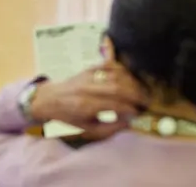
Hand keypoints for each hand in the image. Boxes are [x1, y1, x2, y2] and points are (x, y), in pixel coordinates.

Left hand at [30, 62, 147, 138]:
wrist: (48, 99)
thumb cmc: (68, 118)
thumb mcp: (86, 130)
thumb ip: (109, 128)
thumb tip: (129, 122)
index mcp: (84, 105)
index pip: (113, 104)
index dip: (130, 108)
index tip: (139, 113)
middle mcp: (87, 88)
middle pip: (117, 87)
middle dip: (136, 94)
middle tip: (147, 101)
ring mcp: (88, 75)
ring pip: (115, 74)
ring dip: (133, 82)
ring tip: (142, 90)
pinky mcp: (89, 68)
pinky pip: (110, 64)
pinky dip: (123, 70)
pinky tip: (131, 78)